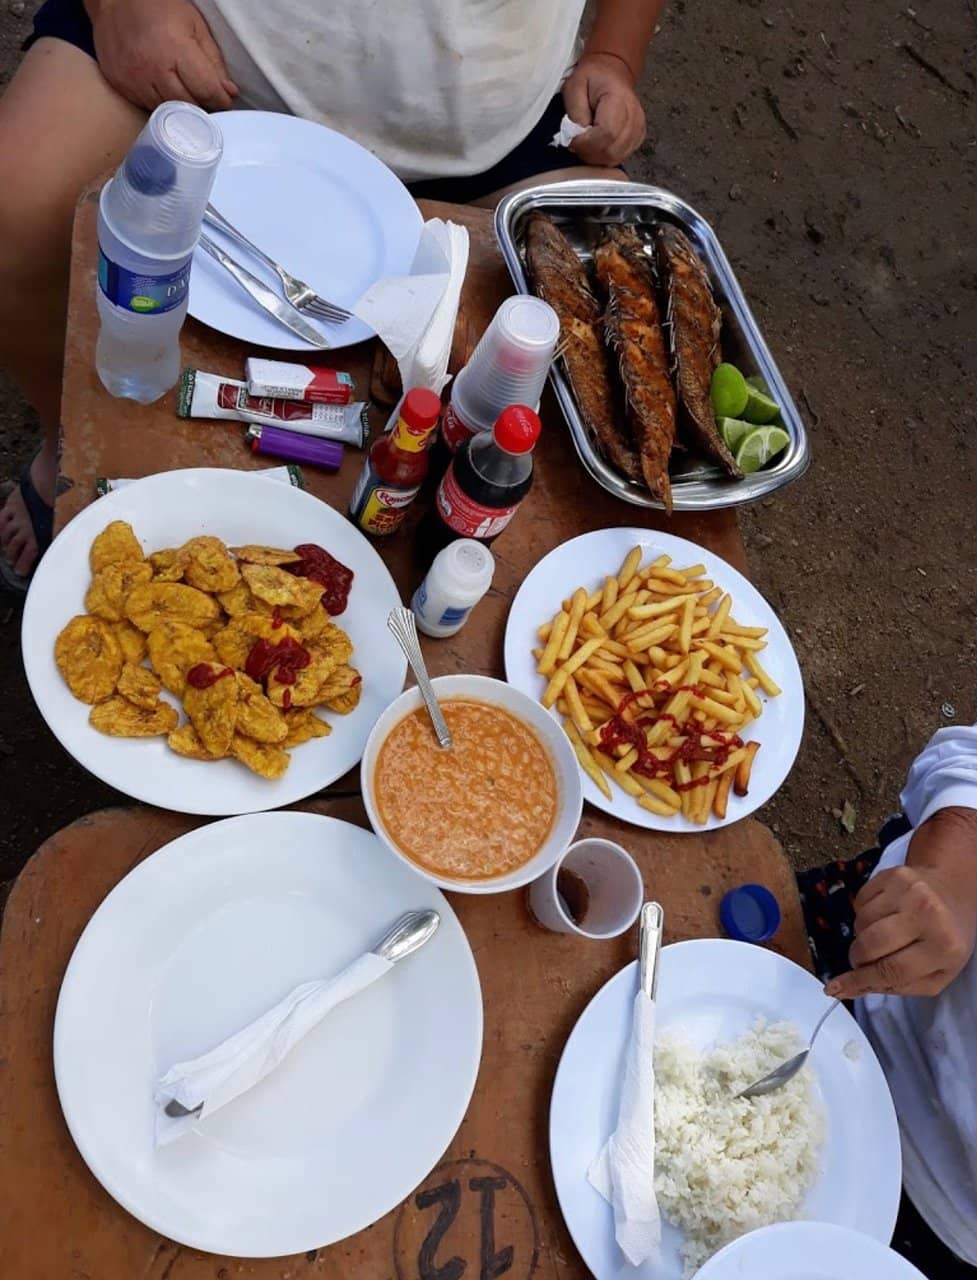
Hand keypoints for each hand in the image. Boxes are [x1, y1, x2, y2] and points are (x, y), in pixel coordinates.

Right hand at [88, 0, 237, 112]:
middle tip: (206, 98)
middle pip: (188, 106)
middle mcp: (152, 68)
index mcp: (174, 48)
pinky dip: (161, 103)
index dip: (220, 99)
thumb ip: (214, 61)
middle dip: (202, 105)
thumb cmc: (159, 7)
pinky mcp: (121, 85)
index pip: (206, 91)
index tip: (224, 100)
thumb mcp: (194, 25)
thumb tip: (229, 92)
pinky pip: (147, 107)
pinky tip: (163, 89)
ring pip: (168, 112)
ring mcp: (133, 79)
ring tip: (184, 92)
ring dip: (181, 108)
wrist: (114, 0)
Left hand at [562, 52, 645, 167]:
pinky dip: (604, 157)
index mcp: (619, 99)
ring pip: (615, 157)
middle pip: (612, 150)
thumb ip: (575, 113)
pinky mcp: (637, 138)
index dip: (587, 143)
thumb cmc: (593, 78)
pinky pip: (619, 157)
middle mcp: (634, 115)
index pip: (607, 133)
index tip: (572, 140)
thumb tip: (577, 137)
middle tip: (577, 141)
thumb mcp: (575, 86)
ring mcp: (638, 128)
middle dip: (589, 152)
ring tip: (586, 141)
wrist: (611, 73)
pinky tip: (596, 145)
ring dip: (595, 156)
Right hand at [827, 860, 976, 998]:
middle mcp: (927, 914)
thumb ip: (894, 986)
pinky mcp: (892, 874)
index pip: (892, 970)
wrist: (953, 892)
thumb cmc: (946, 939)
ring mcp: (908, 890)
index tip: (836, 988)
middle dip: (858, 958)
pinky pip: (859, 902)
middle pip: (870, 944)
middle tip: (863, 960)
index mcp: (944, 947)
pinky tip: (882, 915)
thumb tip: (843, 989)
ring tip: (882, 935)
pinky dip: (863, 914)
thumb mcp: (934, 974)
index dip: (860, 981)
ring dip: (862, 935)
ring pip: (860, 922)